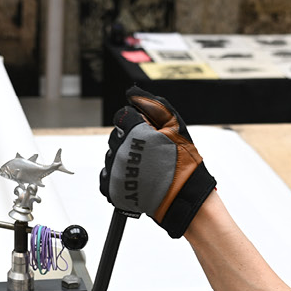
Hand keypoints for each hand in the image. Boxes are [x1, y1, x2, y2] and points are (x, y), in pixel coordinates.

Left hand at [99, 86, 215, 236]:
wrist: (183, 197)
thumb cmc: (183, 162)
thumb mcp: (174, 125)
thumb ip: (152, 104)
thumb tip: (132, 93)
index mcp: (135, 132)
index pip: (121, 116)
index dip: (135, 122)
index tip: (147, 133)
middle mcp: (122, 151)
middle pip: (116, 136)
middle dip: (130, 141)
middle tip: (150, 153)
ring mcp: (116, 171)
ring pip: (112, 156)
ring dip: (125, 159)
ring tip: (145, 168)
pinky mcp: (113, 189)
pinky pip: (107, 177)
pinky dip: (119, 177)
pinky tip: (136, 179)